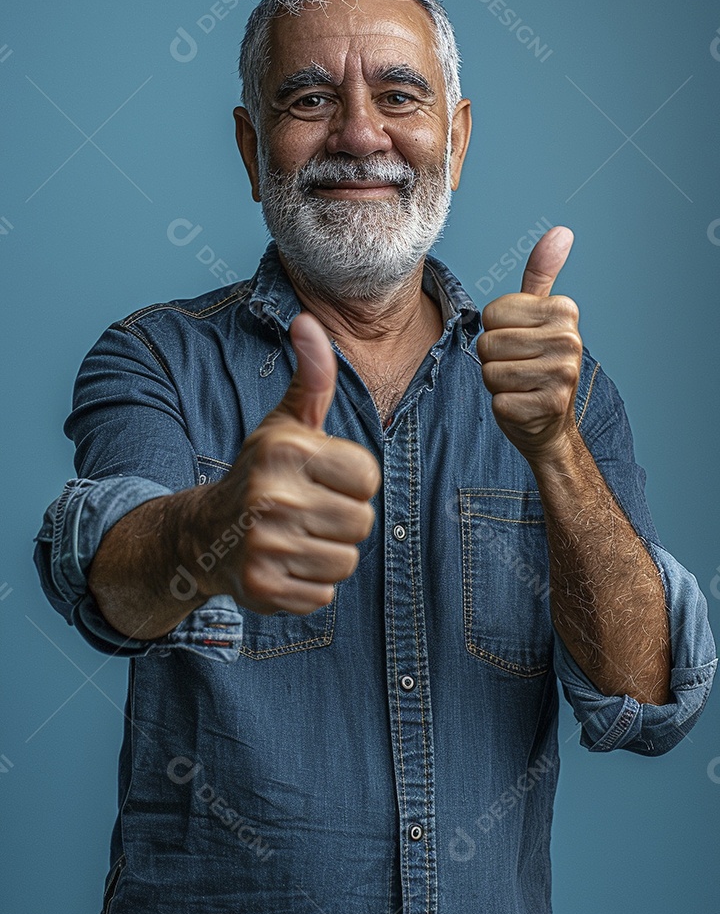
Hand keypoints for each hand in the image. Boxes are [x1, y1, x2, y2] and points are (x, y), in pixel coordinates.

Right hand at [200, 312, 380, 613]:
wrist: (205, 534)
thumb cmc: (261, 471)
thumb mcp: (285, 422)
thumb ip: (312, 376)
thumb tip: (308, 320)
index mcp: (286, 450)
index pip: (368, 477)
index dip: (351, 480)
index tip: (321, 478)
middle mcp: (271, 496)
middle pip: (361, 522)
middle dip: (341, 519)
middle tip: (306, 510)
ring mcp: (264, 545)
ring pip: (345, 561)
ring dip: (327, 552)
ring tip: (295, 536)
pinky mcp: (261, 589)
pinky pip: (322, 593)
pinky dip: (309, 585)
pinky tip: (283, 564)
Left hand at [477, 226, 582, 462]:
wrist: (550, 422)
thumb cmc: (536, 363)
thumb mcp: (538, 315)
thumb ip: (542, 273)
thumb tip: (561, 231)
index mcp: (564, 311)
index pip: (492, 313)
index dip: (495, 330)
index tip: (519, 342)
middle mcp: (569, 340)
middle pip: (488, 342)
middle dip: (493, 358)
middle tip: (518, 367)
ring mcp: (562, 375)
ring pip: (490, 370)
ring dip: (496, 382)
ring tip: (520, 384)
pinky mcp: (549, 406)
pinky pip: (498, 400)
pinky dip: (503, 406)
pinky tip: (523, 405)